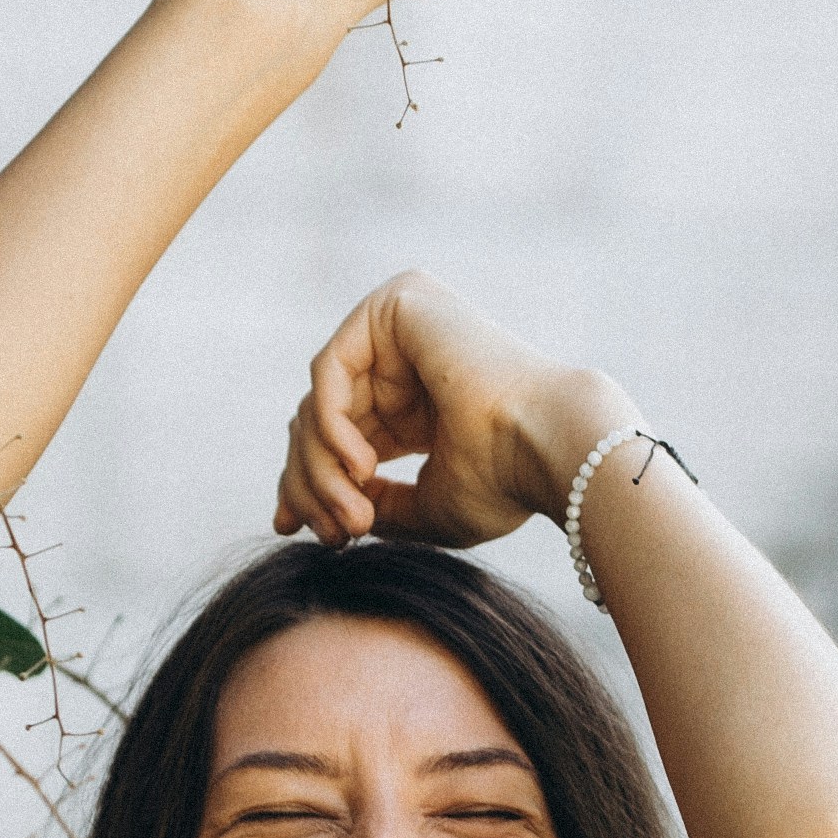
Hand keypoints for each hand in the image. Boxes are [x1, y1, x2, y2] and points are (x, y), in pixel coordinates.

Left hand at [273, 270, 624, 550]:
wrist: (547, 448)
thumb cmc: (502, 484)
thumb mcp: (420, 507)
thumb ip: (371, 505)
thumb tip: (316, 516)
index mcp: (416, 400)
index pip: (337, 433)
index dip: (306, 479)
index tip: (290, 529)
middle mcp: (406, 357)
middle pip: (318, 416)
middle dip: (310, 479)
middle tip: (327, 533)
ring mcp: (400, 325)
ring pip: (319, 400)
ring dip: (322, 466)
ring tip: (353, 515)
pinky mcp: (396, 304)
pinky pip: (330, 370)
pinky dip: (332, 426)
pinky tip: (361, 465)